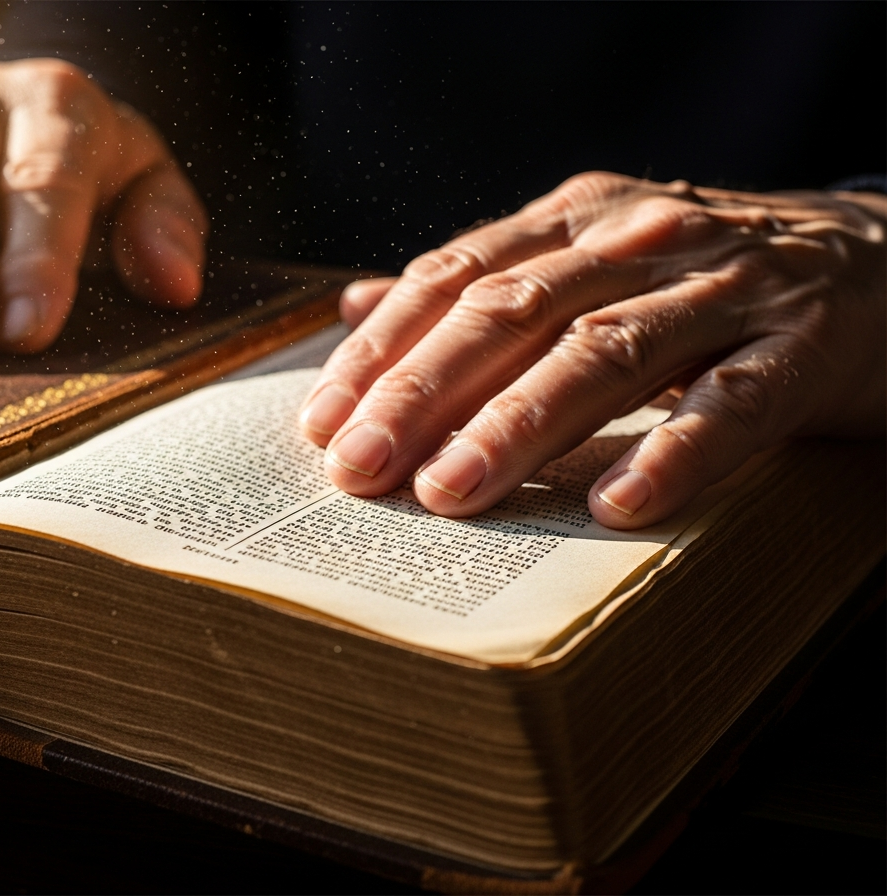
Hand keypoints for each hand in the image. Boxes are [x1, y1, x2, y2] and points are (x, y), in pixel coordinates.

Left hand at [299, 173, 886, 528]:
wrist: (878, 263)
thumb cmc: (701, 280)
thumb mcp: (586, 262)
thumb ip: (478, 284)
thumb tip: (356, 307)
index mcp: (576, 222)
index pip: (457, 276)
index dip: (385, 348)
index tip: (323, 421)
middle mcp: (642, 241)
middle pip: (514, 312)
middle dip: (425, 391)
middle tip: (359, 467)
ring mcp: (726, 289)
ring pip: (608, 352)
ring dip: (520, 424)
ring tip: (450, 493)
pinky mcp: (805, 346)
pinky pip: (734, 402)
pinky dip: (675, 451)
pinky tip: (615, 505)